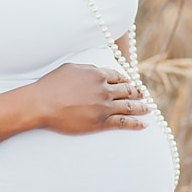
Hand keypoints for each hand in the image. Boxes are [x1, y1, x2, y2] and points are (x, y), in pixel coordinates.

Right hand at [34, 64, 149, 133]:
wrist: (42, 103)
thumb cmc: (51, 85)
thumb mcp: (70, 68)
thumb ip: (87, 69)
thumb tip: (96, 70)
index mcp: (97, 74)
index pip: (118, 76)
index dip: (127, 80)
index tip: (131, 83)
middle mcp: (104, 89)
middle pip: (127, 90)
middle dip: (137, 92)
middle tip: (144, 95)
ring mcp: (104, 106)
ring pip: (129, 106)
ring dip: (141, 107)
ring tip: (148, 108)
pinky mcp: (101, 122)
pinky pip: (123, 122)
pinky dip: (136, 123)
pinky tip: (144, 124)